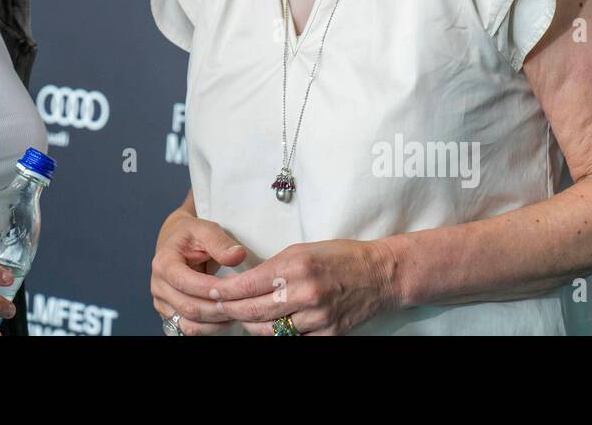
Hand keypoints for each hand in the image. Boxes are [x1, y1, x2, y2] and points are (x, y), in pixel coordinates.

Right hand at [150, 208, 247, 334]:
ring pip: (189, 324)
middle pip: (189, 307)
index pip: (186, 282)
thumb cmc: (191, 236)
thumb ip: (221, 243)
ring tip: (236, 311)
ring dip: (216, 322)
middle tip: (242, 303)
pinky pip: (190, 329)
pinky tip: (226, 317)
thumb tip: (237, 255)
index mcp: (164, 263)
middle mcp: (159, 285)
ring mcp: (162, 302)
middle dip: (218, 308)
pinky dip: (210, 327)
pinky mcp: (170, 314)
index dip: (210, 288)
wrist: (177, 242)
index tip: (234, 287)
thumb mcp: (206, 230)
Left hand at [209, 239, 397, 334]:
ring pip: (269, 331)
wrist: (379, 275)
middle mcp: (305, 293)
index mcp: (296, 266)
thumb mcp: (302, 250)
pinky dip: (276, 335)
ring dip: (250, 325)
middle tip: (218, 308)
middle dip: (231, 311)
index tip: (212, 292)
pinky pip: (292, 341)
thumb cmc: (339, 256)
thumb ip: (273, 267)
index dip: (225, 292)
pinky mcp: (327, 336)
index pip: (248, 285)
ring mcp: (317, 318)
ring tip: (241, 317)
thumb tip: (245, 283)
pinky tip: (268, 327)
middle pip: (253, 311)